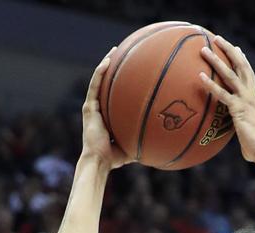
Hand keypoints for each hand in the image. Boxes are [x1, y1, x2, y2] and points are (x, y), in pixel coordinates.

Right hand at [80, 48, 133, 169]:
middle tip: (123, 53)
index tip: (131, 70)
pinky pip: (95, 86)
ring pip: (99, 80)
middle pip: (106, 82)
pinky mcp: (89, 108)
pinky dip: (100, 73)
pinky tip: (107, 62)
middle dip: (114, 67)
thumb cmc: (115, 157)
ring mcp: (92, 107)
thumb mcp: (134, 142)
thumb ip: (144, 136)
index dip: (120, 81)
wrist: (99, 161)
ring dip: (105, 64)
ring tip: (114, 50)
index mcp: (107, 114)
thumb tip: (164, 138)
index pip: (114, 94)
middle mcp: (98, 108)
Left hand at [199, 37, 254, 163]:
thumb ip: (241, 130)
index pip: (249, 74)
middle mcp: (251, 95)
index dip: (242, 61)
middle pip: (241, 66)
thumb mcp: (248, 133)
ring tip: (203, 50)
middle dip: (229, 50)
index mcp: (254, 98)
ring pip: (230, 74)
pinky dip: (211, 84)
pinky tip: (200, 76)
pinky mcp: (238, 109)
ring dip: (216, 60)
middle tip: (218, 38)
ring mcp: (245, 100)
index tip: (236, 49)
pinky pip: (222, 94)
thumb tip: (238, 142)